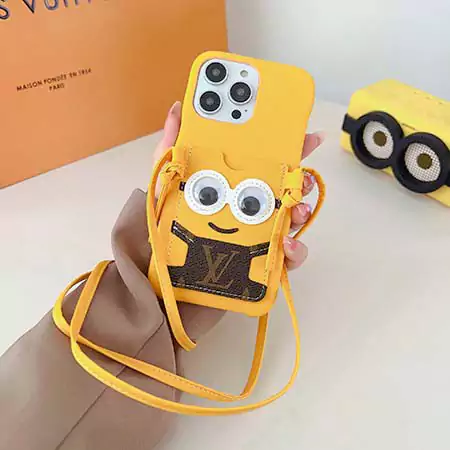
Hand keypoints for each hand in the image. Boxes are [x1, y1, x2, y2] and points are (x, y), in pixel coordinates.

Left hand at [153, 101, 324, 270]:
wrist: (162, 258)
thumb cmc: (168, 218)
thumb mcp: (168, 176)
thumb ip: (173, 144)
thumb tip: (178, 108)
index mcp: (237, 185)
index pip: (270, 164)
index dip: (292, 148)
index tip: (307, 136)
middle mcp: (252, 207)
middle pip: (288, 192)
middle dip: (302, 183)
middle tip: (303, 178)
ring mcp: (258, 233)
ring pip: (292, 222)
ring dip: (301, 214)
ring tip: (295, 210)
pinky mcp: (259, 261)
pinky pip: (286, 258)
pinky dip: (293, 252)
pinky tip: (284, 244)